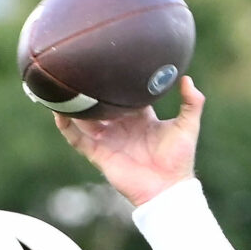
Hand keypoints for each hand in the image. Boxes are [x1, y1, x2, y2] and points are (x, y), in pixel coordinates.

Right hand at [54, 76, 203, 207]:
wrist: (168, 189)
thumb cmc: (179, 159)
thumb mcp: (188, 126)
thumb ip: (192, 103)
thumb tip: (186, 78)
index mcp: (140, 118)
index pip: (125, 94)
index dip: (118, 80)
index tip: (109, 60)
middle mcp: (121, 126)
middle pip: (101, 103)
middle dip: (91, 89)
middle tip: (80, 67)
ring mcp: (108, 140)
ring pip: (84, 118)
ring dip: (74, 105)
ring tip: (62, 85)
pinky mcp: (98, 154)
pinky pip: (77, 139)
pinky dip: (66, 126)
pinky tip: (58, 111)